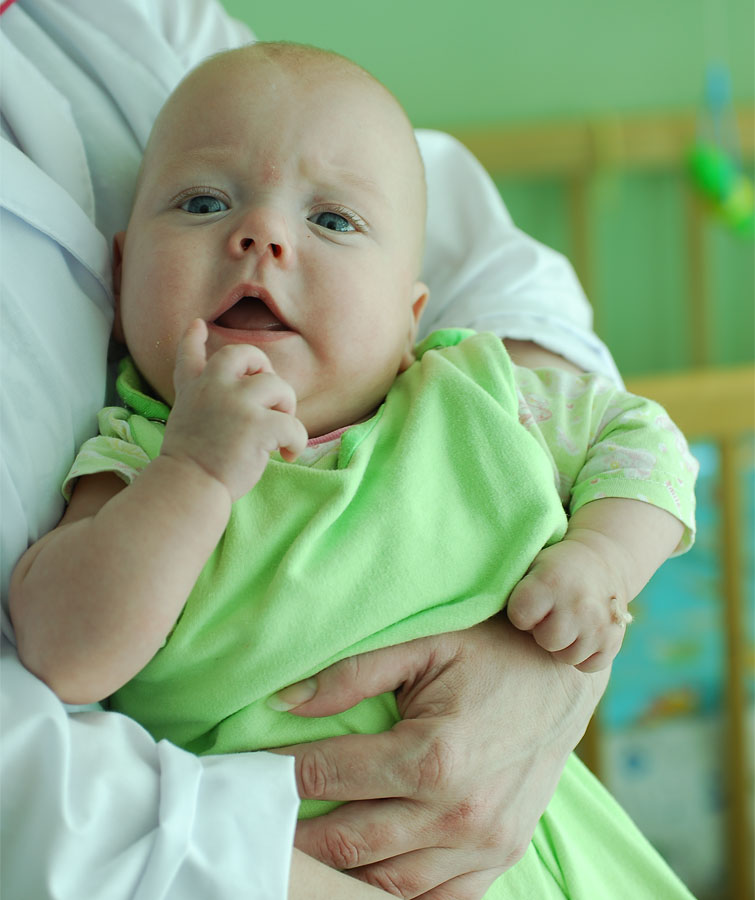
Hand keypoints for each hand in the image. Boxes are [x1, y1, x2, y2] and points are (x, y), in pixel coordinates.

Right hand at [161, 319, 307, 500]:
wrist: (189, 486)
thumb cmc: (191, 462)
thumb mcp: (185, 417)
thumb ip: (197, 392)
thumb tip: (210, 362)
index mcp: (194, 388)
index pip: (189, 354)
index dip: (193, 339)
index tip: (197, 325)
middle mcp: (213, 387)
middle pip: (250, 355)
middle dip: (268, 374)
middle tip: (270, 404)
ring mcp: (236, 403)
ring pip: (280, 387)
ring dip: (286, 410)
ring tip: (278, 435)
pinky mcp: (257, 425)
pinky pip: (294, 424)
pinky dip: (297, 442)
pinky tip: (287, 454)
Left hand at [272, 617, 608, 899]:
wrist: (563, 673)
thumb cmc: (490, 650)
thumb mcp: (422, 645)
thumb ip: (350, 675)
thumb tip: (283, 702)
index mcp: (433, 754)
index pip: (330, 776)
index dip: (281, 774)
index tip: (247, 771)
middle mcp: (458, 811)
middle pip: (349, 840)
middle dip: (296, 832)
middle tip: (260, 820)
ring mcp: (484, 842)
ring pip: (387, 882)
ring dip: (338, 870)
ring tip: (302, 850)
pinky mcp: (501, 854)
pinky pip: (438, 899)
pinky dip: (396, 893)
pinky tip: (365, 876)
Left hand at [506, 537, 630, 672]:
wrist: (603, 560)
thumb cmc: (553, 566)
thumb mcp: (530, 564)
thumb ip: (508, 587)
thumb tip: (473, 610)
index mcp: (551, 582)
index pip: (521, 616)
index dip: (522, 611)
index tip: (530, 601)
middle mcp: (578, 604)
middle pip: (546, 640)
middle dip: (543, 630)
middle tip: (550, 613)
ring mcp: (599, 625)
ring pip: (566, 656)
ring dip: (564, 642)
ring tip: (566, 619)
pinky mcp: (614, 642)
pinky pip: (587, 666)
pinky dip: (584, 654)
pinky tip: (582, 632)